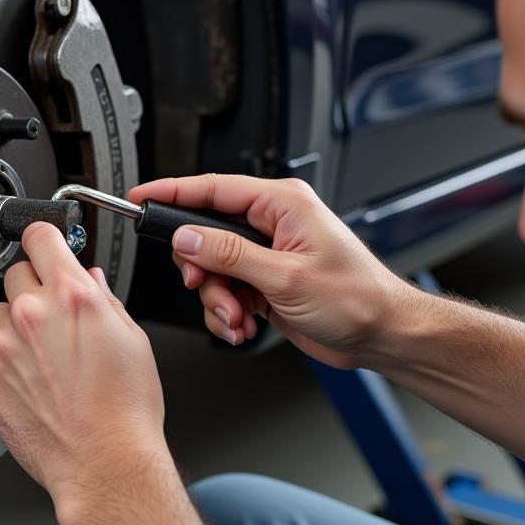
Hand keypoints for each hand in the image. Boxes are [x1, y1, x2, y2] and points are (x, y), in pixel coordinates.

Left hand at [0, 222, 166, 514]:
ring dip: (11, 324)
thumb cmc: (125, 411)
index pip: (40, 236)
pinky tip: (28, 380)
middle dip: (33, 288)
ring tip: (40, 355)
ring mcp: (4, 347)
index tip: (44, 246)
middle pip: (15, 273)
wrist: (105, 465)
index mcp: (72, 296)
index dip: (44, 239)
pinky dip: (0, 360)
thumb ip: (103, 300)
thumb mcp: (132, 340)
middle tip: (52, 317)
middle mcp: (33, 314)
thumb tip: (89, 280)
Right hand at [128, 175, 410, 367]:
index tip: (141, 198)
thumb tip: (188, 237)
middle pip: (204, 235)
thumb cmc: (358, 299)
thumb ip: (230, 254)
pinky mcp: (264, 280)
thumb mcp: (285, 277)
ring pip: (211, 269)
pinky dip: (227, 312)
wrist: (383, 335)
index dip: (171, 192)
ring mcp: (267, 253)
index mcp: (281, 204)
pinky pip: (224, 290)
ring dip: (216, 299)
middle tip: (205, 287)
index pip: (211, 189)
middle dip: (201, 271)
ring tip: (238, 317)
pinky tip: (245, 325)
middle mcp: (271, 223)